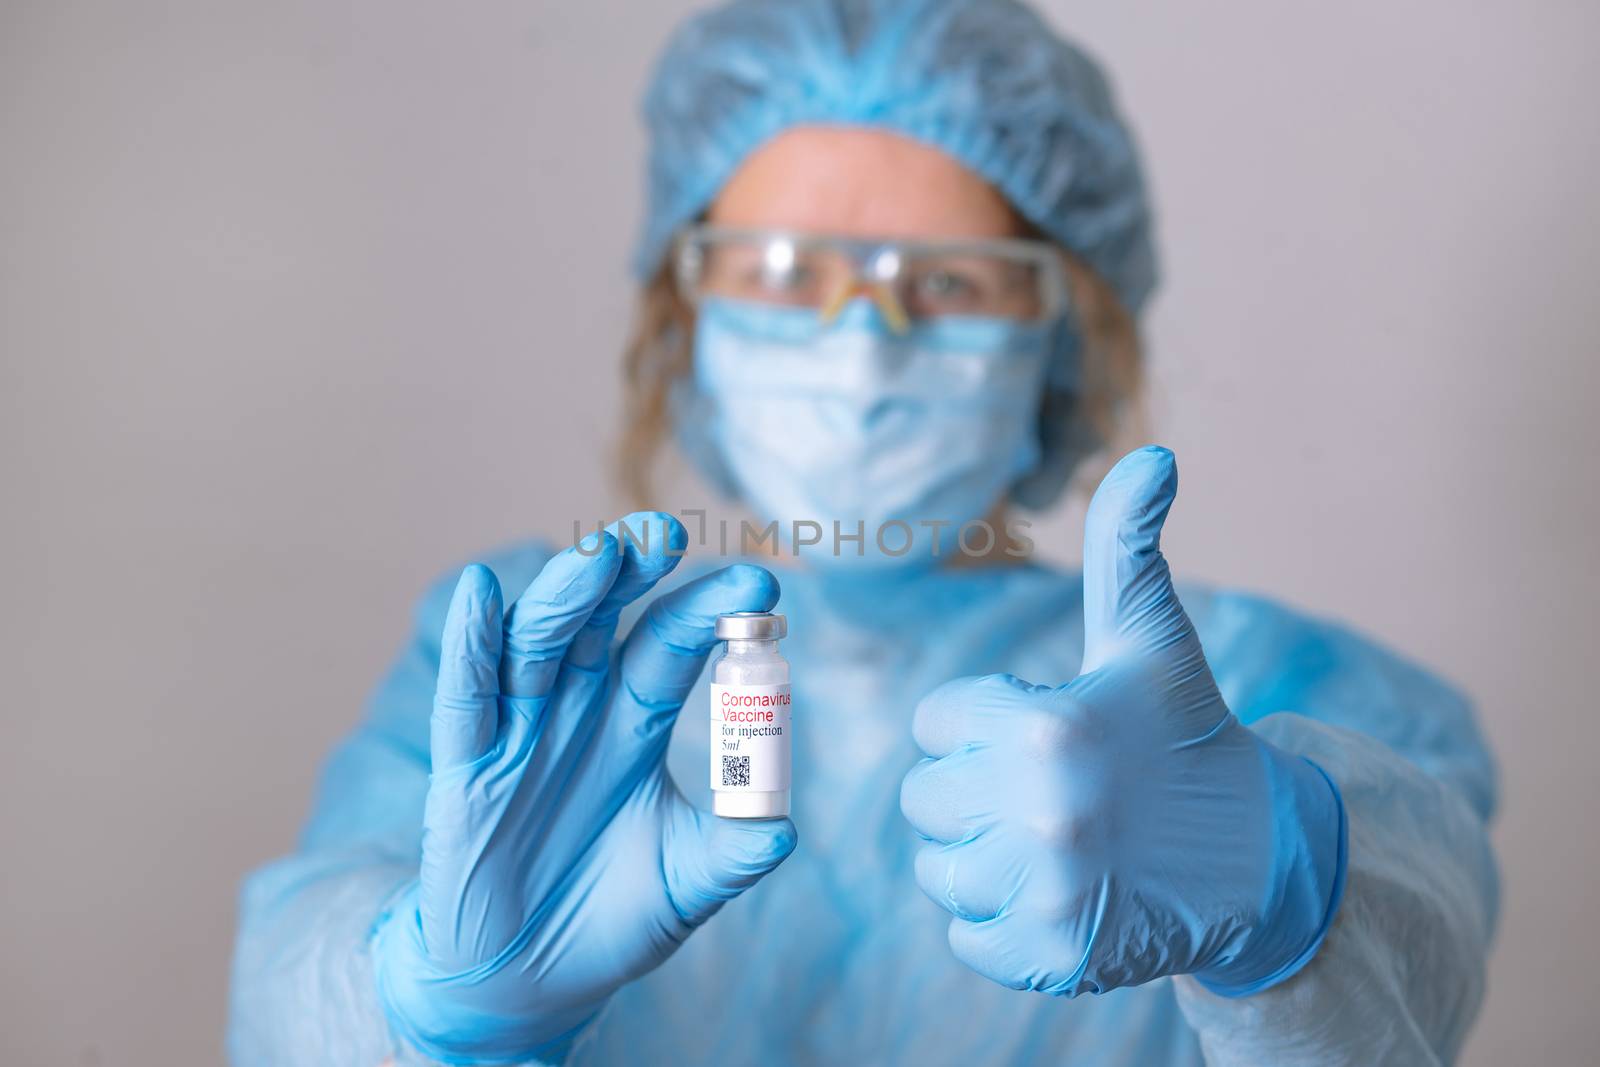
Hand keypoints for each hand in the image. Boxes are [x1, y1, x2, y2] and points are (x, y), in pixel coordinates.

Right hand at [373, 514, 796, 1061]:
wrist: (525, 982)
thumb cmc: (609, 917)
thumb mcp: (683, 886)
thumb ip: (728, 853)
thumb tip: (783, 831)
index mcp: (633, 723)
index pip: (672, 646)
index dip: (710, 614)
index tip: (761, 588)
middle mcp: (576, 709)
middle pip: (604, 620)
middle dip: (632, 572)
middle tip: (668, 532)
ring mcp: (518, 732)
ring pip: (538, 644)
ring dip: (567, 596)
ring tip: (599, 555)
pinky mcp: (466, 770)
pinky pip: (467, 698)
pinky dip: (471, 645)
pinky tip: (484, 594)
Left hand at [899, 447, 1345, 996]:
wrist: (1256, 855)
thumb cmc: (1183, 731)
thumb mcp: (1151, 636)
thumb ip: (1128, 545)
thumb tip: (1152, 454)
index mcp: (1045, 726)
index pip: (934, 724)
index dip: (982, 723)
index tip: (1041, 732)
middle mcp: (1038, 812)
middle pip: (924, 798)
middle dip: (974, 788)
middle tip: (1050, 789)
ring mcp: (1043, 891)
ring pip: (939, 869)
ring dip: (981, 856)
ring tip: (1054, 839)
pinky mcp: (1048, 956)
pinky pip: (964, 937)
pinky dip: (998, 920)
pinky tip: (1058, 890)